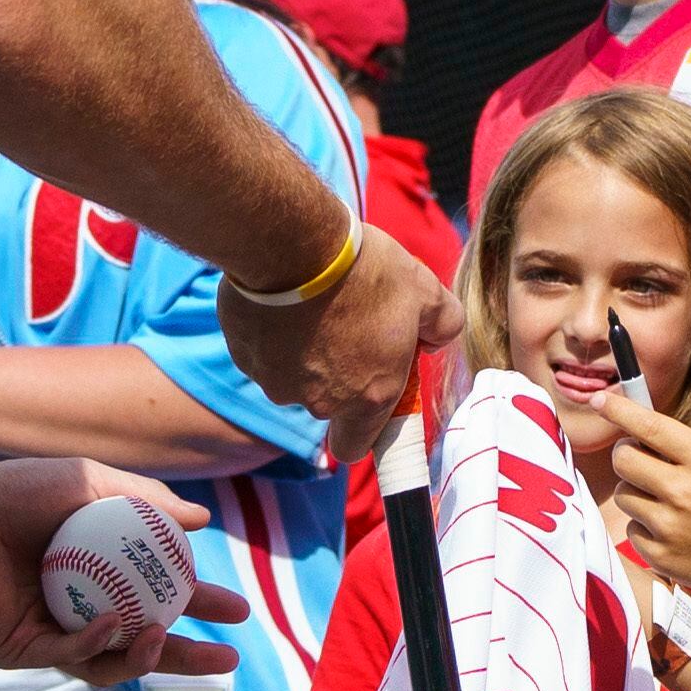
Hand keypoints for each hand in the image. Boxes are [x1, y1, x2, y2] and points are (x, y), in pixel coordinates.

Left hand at [0, 456, 243, 687]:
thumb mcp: (91, 484)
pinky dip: (94, 642)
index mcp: (97, 575)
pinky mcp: (20, 649)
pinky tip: (112, 622)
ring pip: (109, 662)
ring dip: (144, 655)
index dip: (199, 606)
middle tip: (228, 658)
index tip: (238, 611)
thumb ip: (145, 501)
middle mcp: (77, 609)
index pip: (158, 598)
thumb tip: (202, 521)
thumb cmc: (15, 491)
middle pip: (143, 643)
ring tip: (162, 635)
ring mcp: (50, 633)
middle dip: (187, 656)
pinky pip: (68, 654)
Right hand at [216, 224, 457, 468]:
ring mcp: (277, 382)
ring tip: (313, 306)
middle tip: (347, 327)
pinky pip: (263, 356)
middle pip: (327, 404)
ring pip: (292, 379)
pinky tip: (283, 300)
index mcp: (369, 397)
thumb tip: (437, 338)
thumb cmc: (364, 270)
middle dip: (336, 375)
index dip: (364, 426)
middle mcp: (320, 400)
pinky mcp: (245, 358)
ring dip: (302, 354)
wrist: (291, 244)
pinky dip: (273, 337)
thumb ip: (444, 324)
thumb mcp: (425, 290)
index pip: (358, 446)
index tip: (369, 391)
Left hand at [589, 388, 690, 618]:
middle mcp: (684, 492)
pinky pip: (632, 529)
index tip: (598, 400)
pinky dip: (647, 526)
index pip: (649, 426)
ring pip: (623, 495)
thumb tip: (659, 432)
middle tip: (643, 458)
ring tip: (668, 499)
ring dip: (638, 492)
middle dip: (628, 454)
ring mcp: (670, 528)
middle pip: (623, 460)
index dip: (618, 410)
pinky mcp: (662, 557)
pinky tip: (675, 529)